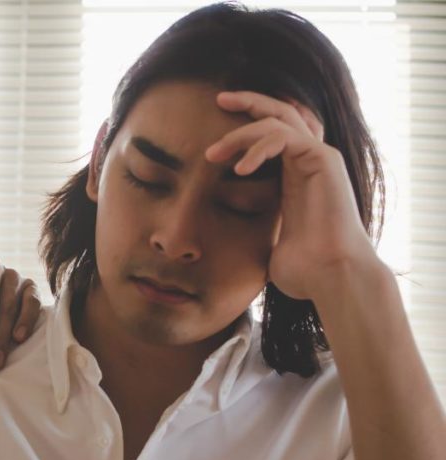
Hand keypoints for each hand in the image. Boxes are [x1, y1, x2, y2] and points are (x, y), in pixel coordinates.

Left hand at [205, 91, 379, 300]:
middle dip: (249, 102)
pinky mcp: (324, 161)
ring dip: (241, 133)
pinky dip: (259, 146)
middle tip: (219, 99)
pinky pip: (286, 137)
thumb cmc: (303, 269)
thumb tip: (220, 245)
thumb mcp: (264, 244)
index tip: (218, 119)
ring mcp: (320, 158)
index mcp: (296, 175)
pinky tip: (240, 169)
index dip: (250, 120)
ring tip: (214, 155)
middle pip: (281, 113)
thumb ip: (249, 231)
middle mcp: (310, 161)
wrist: (331, 276)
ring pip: (278, 121)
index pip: (275, 133)